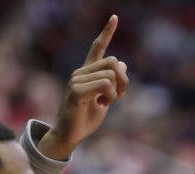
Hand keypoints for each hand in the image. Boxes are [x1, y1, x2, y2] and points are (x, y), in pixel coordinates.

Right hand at [38, 14, 128, 159]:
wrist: (70, 135)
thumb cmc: (86, 118)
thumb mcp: (105, 99)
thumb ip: (113, 83)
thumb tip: (121, 62)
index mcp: (87, 72)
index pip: (97, 47)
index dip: (107, 32)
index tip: (115, 17)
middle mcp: (81, 72)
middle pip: (114, 62)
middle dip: (124, 80)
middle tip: (119, 96)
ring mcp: (77, 80)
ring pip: (111, 75)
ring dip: (116, 92)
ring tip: (106, 103)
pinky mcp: (76, 90)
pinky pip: (104, 85)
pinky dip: (109, 96)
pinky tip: (101, 104)